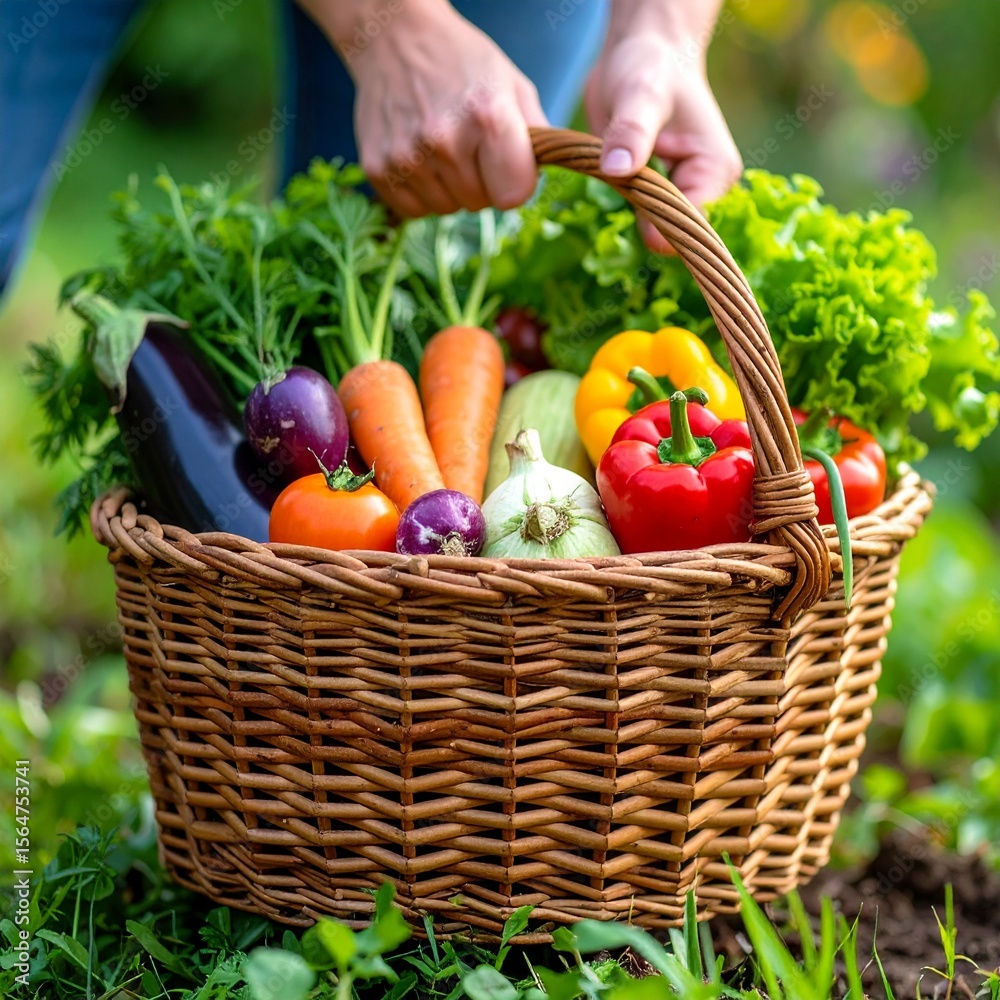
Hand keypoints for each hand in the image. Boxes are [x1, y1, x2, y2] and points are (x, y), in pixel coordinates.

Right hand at [301, 0, 545, 217]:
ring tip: (442, 147)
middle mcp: (445, 140)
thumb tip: (543, 180)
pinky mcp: (377, 168)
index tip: (506, 163)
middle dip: (481, 182)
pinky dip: (420, 192)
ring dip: (449, 187)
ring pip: (447, 209)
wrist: (393, 37)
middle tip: (469, 146)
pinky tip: (419, 157)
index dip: (514, 182)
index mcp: (487, 116)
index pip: (514, 195)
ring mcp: (407, 157)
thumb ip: (536, 135)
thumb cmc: (462, 61)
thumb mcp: (512, 84)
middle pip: (480, 204)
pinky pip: (413, 209)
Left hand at [585, 3, 741, 251]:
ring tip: (609, 190)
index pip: (692, 224)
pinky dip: (617, 217)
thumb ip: (632, 132)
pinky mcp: (653, 198)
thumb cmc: (649, 66)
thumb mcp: (639, 92)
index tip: (627, 207)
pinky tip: (603, 196)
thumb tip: (618, 170)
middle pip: (672, 236)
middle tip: (612, 196)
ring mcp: (677, 197)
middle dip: (640, 228)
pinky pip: (635, 222)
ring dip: (625, 225)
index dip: (659, 227)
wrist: (639, 56)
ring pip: (651, 234)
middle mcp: (703, 190)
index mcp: (715, 171)